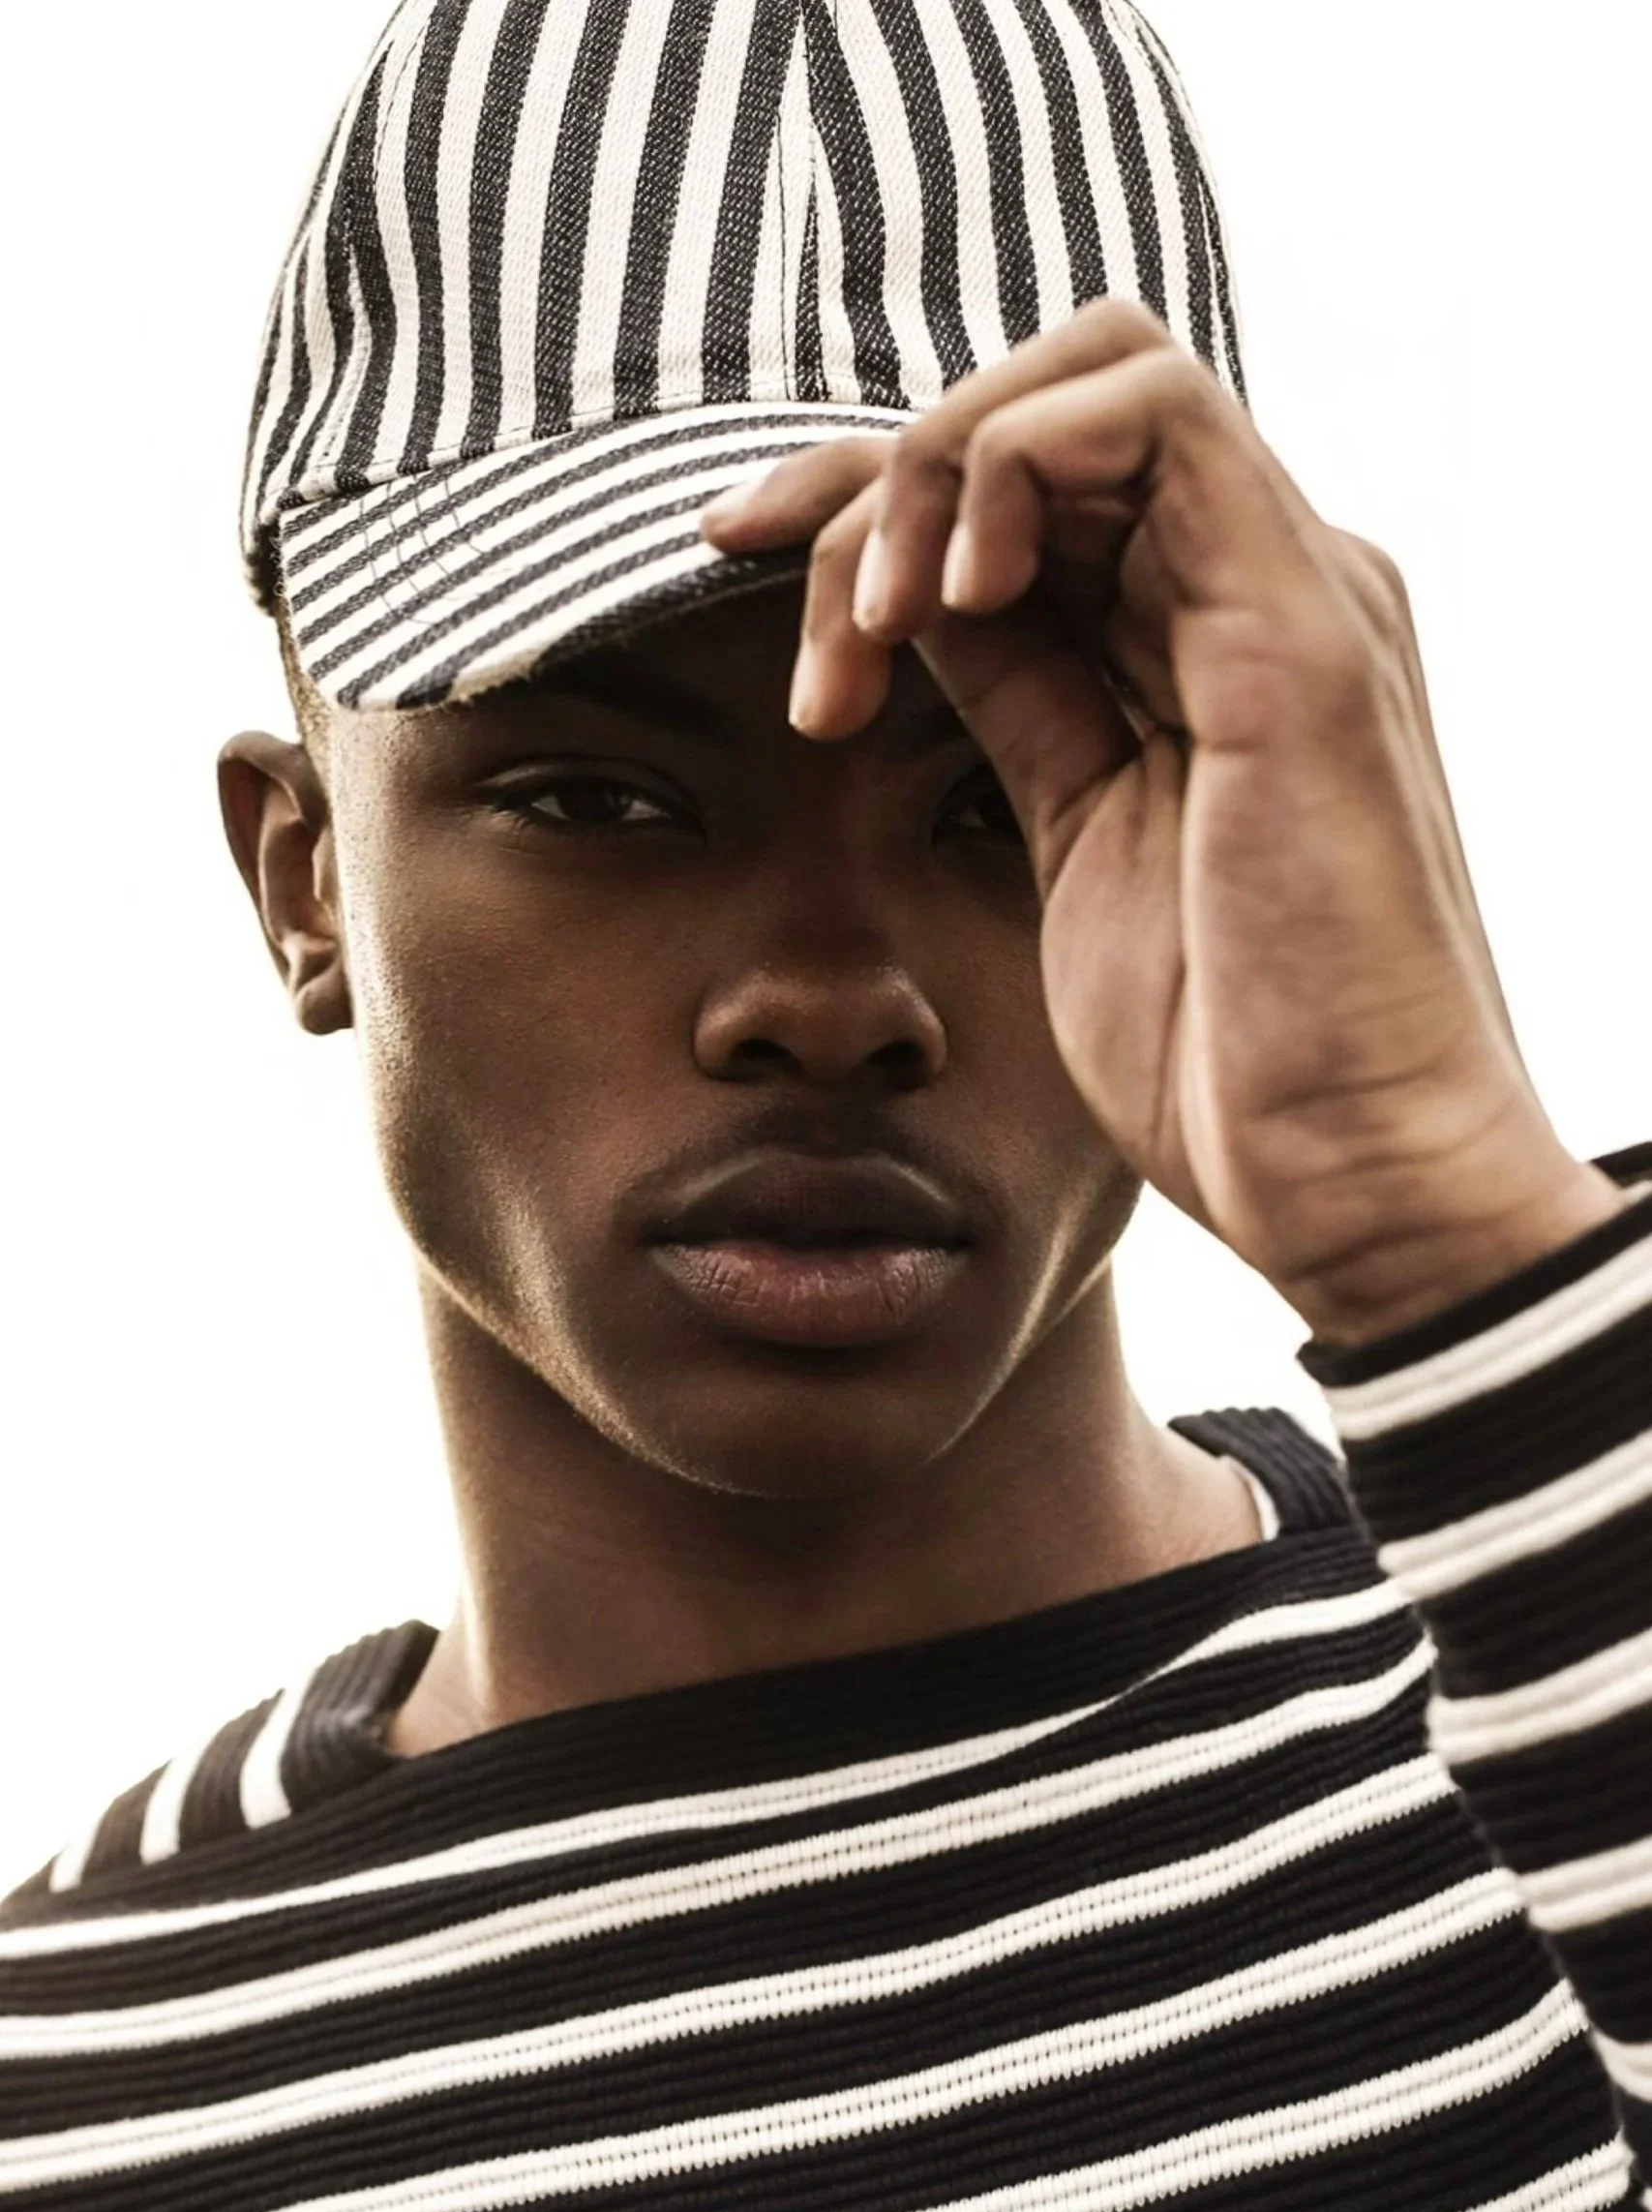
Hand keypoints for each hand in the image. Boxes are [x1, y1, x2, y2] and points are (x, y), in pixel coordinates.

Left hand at [702, 303, 1620, 1345]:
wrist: (1346, 1173)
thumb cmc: (1225, 1058)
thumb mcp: (1077, 843)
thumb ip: (1024, 708)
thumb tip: (912, 618)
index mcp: (1201, 642)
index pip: (1019, 487)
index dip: (858, 498)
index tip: (720, 561)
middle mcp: (1252, 589)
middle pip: (1036, 412)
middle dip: (870, 481)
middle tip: (786, 618)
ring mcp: (1289, 591)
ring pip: (1089, 374)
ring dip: (929, 472)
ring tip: (873, 631)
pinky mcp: (1303, 625)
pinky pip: (1152, 417)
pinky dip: (1015, 470)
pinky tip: (945, 607)